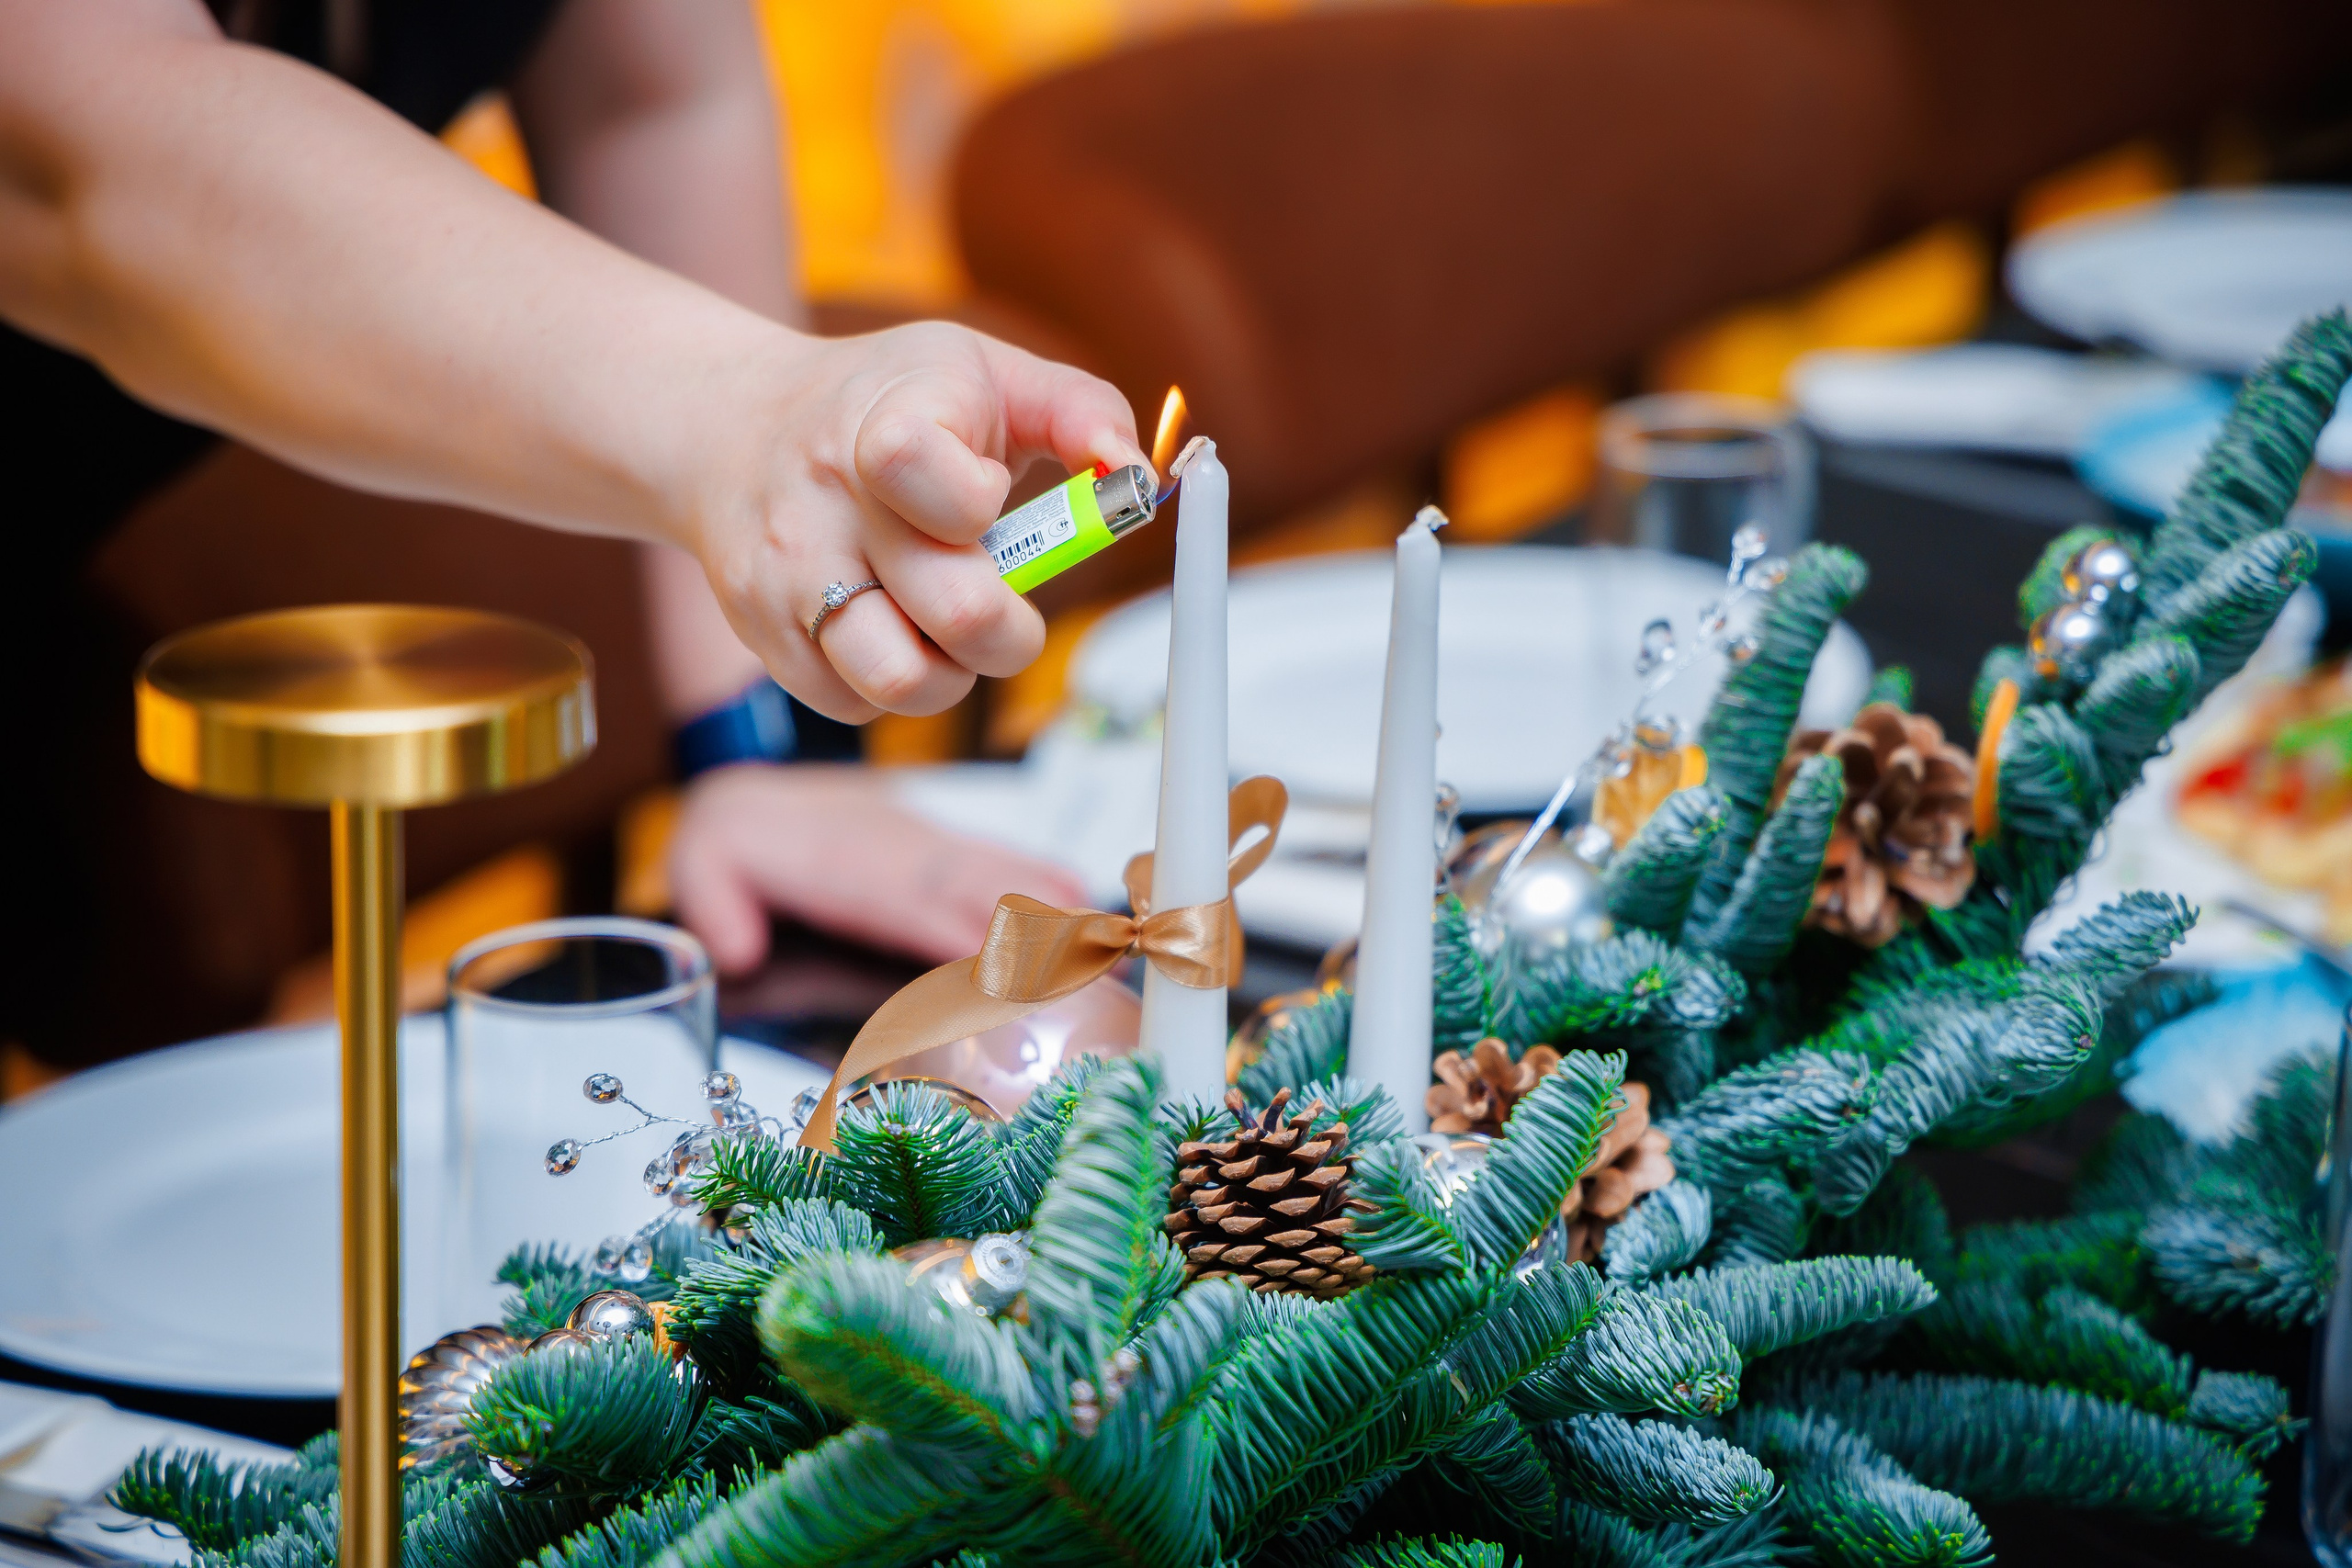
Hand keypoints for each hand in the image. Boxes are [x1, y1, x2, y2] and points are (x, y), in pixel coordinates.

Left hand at [667, 762, 1089, 973]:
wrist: (754, 787)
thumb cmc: (734, 835)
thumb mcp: (704, 858)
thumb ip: (716, 902)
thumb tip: (741, 949)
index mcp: (837, 860)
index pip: (903, 899)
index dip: (953, 929)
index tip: (1003, 965)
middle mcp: (894, 848)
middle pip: (967, 885)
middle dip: (1024, 921)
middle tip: (1085, 959)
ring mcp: (925, 843)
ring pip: (992, 870)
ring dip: (1047, 901)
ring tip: (1100, 936)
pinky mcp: (942, 849)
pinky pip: (996, 863)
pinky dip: (1043, 880)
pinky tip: (1082, 899)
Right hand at [691, 322, 1147, 723]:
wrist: (728, 425)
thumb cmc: (881, 401)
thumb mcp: (981, 368)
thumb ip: (1080, 409)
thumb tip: (1139, 475)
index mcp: (883, 424)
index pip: (914, 467)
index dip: (976, 503)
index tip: (989, 497)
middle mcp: (826, 506)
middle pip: (953, 609)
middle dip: (1011, 624)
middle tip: (1006, 599)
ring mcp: (788, 579)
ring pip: (898, 678)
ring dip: (951, 670)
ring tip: (945, 623)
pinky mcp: (765, 638)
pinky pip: (854, 702)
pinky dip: (893, 683)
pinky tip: (893, 628)